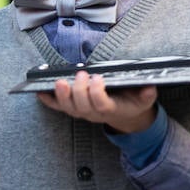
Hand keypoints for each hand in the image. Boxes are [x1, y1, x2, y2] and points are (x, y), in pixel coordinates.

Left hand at [38, 71, 157, 133]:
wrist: (125, 115)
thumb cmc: (132, 102)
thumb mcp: (144, 99)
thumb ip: (147, 94)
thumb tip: (149, 87)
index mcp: (111, 109)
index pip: (101, 104)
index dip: (96, 93)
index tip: (97, 78)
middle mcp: (93, 113)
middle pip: (82, 106)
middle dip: (78, 90)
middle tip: (80, 75)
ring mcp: (82, 112)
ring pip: (68, 108)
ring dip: (61, 95)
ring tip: (59, 82)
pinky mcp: (73, 108)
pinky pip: (58, 107)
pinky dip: (48, 100)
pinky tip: (40, 91)